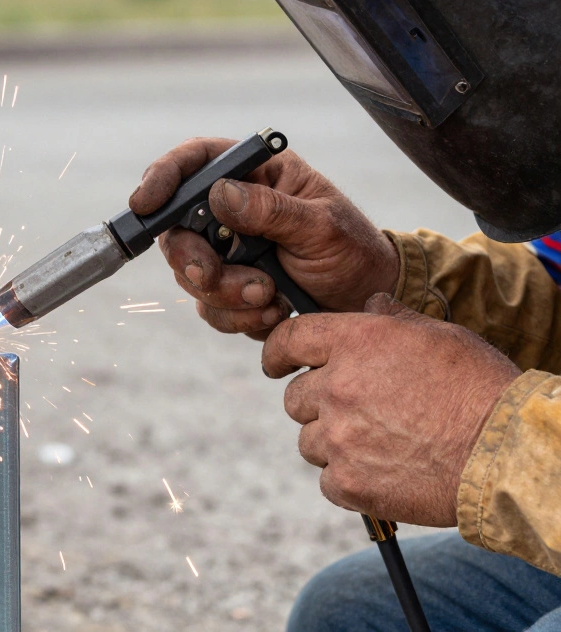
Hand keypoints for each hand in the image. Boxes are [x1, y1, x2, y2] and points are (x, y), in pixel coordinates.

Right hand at [129, 138, 398, 338]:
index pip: (195, 162)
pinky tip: (273, 311)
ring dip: (223, 293)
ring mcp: (226, 251)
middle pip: (177, 227)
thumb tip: (220, 193)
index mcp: (255, 175)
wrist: (366, 302)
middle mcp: (231, 210)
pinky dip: (236, 316)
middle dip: (192, 259)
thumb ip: (272, 209)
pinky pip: (208, 307)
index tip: (146, 203)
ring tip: (268, 297)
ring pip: (189, 273)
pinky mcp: (228, 288)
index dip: (163, 177)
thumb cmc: (353, 250)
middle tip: (212, 275)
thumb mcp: (321, 225)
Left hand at [262, 293, 520, 526]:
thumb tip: (372, 300)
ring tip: (380, 443)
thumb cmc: (480, 388)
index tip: (276, 364)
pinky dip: (348, 478)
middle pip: (295, 398)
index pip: (288, 340)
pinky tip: (384, 471)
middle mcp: (337, 386)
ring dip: (333, 442)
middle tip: (359, 412)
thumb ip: (394, 319)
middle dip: (318, 404)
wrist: (506, 453)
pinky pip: (328, 479)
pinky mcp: (348, 482)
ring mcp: (339, 437)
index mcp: (355, 342)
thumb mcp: (440, 336)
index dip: (277, 353)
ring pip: (309, 440)